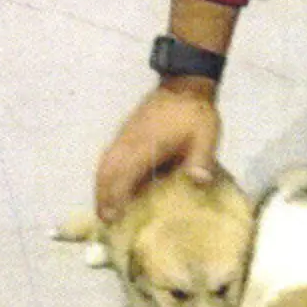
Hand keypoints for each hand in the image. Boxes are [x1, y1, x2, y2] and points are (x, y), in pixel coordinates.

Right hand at [94, 79, 219, 222]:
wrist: (184, 84)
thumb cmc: (195, 114)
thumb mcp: (205, 137)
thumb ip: (201, 160)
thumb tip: (199, 182)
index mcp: (145, 145)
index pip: (123, 176)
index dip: (116, 198)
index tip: (113, 219)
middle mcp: (127, 143)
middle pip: (105, 173)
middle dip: (102, 198)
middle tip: (105, 222)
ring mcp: (124, 137)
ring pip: (103, 165)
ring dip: (101, 187)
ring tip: (105, 210)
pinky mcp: (125, 133)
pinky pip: (108, 158)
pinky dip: (106, 174)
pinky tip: (113, 186)